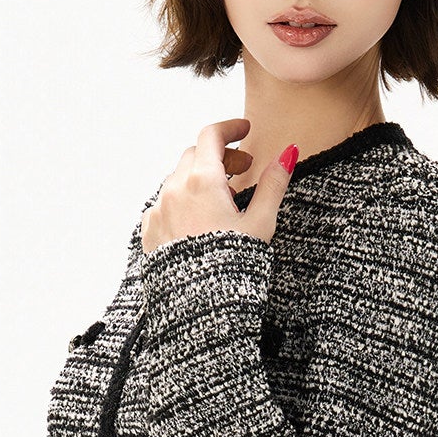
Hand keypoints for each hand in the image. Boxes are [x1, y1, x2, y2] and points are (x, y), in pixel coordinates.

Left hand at [140, 117, 295, 253]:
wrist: (200, 308)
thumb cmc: (232, 268)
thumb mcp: (261, 224)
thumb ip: (273, 184)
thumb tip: (288, 154)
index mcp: (202, 181)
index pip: (212, 136)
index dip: (230, 128)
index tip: (244, 131)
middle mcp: (174, 189)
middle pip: (195, 154)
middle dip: (220, 156)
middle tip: (242, 170)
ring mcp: (159, 209)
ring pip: (177, 178)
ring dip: (200, 178)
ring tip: (223, 199)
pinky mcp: (150, 230)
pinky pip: (164, 203)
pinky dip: (181, 201)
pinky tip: (197, 219)